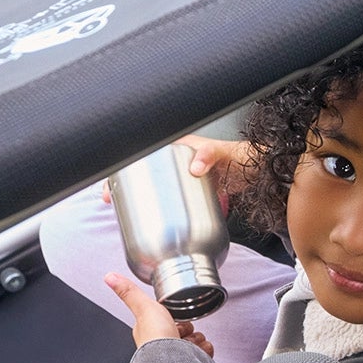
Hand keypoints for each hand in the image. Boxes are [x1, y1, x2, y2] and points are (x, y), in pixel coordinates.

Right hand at [101, 134, 254, 203]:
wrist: (253, 173)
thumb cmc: (236, 157)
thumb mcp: (221, 152)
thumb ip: (209, 155)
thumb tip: (194, 167)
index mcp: (176, 147)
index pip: (142, 153)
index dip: (123, 166)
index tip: (112, 181)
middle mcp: (174, 161)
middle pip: (139, 170)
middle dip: (120, 181)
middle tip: (109, 197)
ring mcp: (178, 176)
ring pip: (149, 184)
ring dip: (133, 194)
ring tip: (119, 207)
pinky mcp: (186, 190)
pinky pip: (164, 196)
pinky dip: (153, 204)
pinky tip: (145, 216)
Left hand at [103, 272, 213, 354]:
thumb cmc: (155, 339)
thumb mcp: (143, 307)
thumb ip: (129, 292)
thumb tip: (109, 277)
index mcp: (150, 333)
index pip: (168, 319)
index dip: (173, 316)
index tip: (171, 318)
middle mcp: (163, 347)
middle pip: (185, 329)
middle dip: (187, 329)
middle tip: (179, 333)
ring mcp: (178, 357)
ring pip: (196, 339)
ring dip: (195, 340)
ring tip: (187, 345)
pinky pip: (205, 350)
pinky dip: (203, 350)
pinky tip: (195, 353)